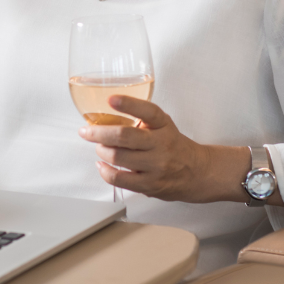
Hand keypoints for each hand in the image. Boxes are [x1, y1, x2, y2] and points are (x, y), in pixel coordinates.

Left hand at [78, 96, 252, 203]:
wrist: (197, 171)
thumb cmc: (173, 145)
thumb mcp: (162, 125)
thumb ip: (140, 119)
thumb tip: (104, 116)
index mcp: (163, 125)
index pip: (148, 111)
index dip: (128, 103)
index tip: (110, 99)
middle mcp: (161, 144)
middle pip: (124, 137)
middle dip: (98, 133)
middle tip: (86, 131)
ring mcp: (156, 166)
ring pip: (118, 158)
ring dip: (101, 151)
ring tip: (99, 148)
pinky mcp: (150, 184)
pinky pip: (119, 179)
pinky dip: (105, 171)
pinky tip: (102, 165)